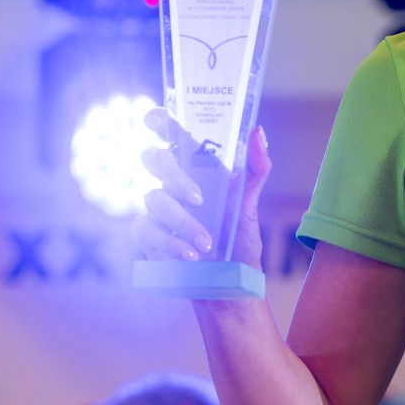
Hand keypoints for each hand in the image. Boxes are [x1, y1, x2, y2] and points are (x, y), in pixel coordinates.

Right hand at [131, 110, 272, 272]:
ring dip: (182, 221)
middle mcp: (172, 184)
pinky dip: (170, 243)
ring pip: (153, 198)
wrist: (229, 287)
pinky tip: (190, 256)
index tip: (156, 117)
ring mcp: (156, 209)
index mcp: (195, 171)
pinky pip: (146, 230)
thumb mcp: (250, 206)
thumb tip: (258, 132)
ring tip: (207, 244)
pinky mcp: (147, 236)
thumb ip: (256, 170)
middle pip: (154, 159)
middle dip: (174, 176)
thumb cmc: (238, 243)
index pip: (171, 136)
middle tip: (198, 198)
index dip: (159, 120)